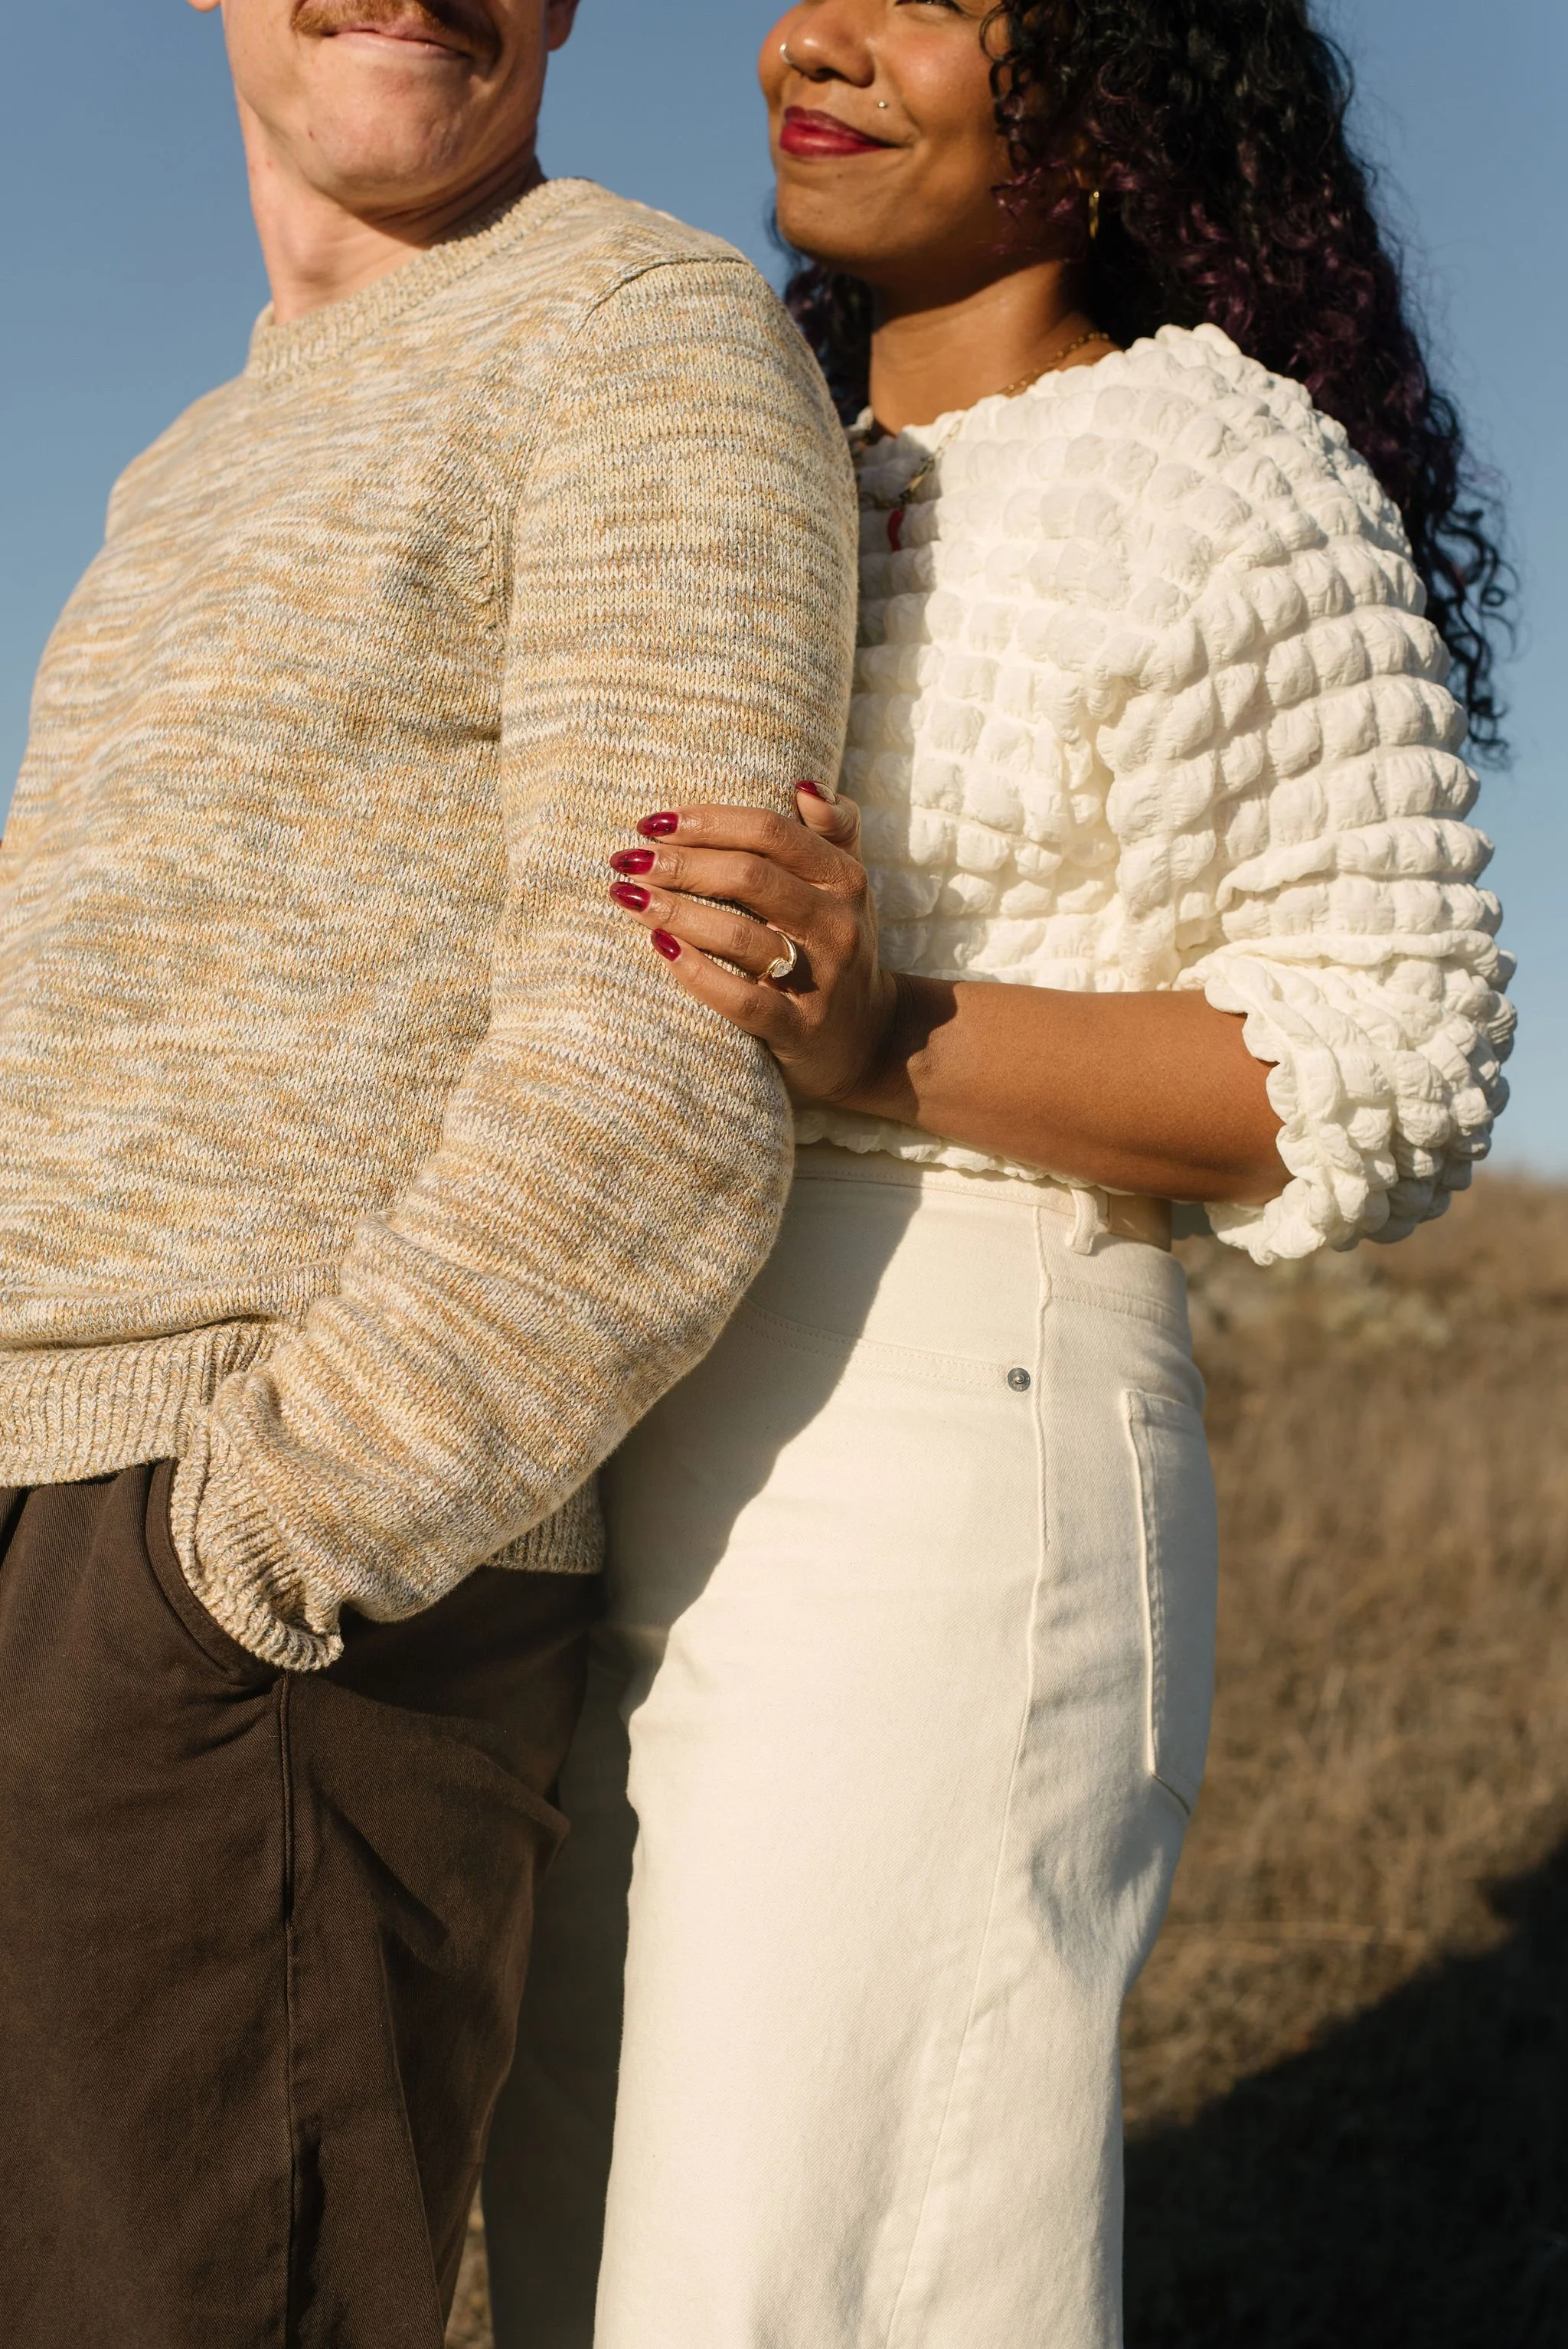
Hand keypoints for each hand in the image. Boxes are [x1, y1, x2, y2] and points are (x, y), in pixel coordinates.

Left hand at [606, 785, 897, 1109]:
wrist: (868, 1038)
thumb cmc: (834, 944)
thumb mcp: (846, 884)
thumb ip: (833, 829)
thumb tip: (804, 785)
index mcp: (844, 879)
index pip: (770, 832)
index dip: (707, 821)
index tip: (653, 822)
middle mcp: (837, 924)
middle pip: (749, 876)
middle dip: (680, 863)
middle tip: (628, 859)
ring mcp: (820, 979)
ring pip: (739, 935)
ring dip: (674, 912)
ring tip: (628, 896)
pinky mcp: (798, 1028)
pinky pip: (740, 1000)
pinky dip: (695, 971)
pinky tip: (658, 949)